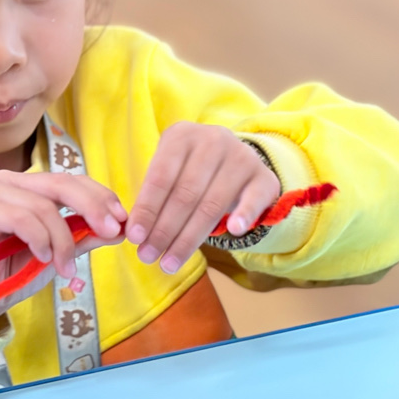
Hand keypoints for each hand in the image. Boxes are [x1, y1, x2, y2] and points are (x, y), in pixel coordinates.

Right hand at [0, 171, 126, 322]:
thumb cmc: (9, 270)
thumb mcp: (56, 254)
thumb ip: (83, 238)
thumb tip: (119, 230)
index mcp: (29, 186)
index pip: (71, 180)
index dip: (100, 196)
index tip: (122, 220)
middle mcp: (10, 182)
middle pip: (61, 184)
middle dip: (92, 207)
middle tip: (112, 231)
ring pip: (44, 206)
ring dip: (62, 241)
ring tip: (65, 268)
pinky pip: (21, 218)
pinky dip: (39, 239)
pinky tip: (43, 258)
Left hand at [125, 122, 280, 274]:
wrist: (234, 159)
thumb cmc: (190, 170)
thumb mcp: (169, 172)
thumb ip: (153, 197)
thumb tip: (136, 234)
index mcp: (181, 136)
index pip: (160, 177)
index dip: (147, 210)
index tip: (134, 237)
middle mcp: (212, 140)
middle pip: (185, 194)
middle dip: (163, 230)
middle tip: (148, 256)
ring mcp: (241, 157)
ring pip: (211, 204)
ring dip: (188, 239)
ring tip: (169, 262)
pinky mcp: (264, 177)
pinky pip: (253, 199)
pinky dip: (244, 214)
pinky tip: (233, 231)